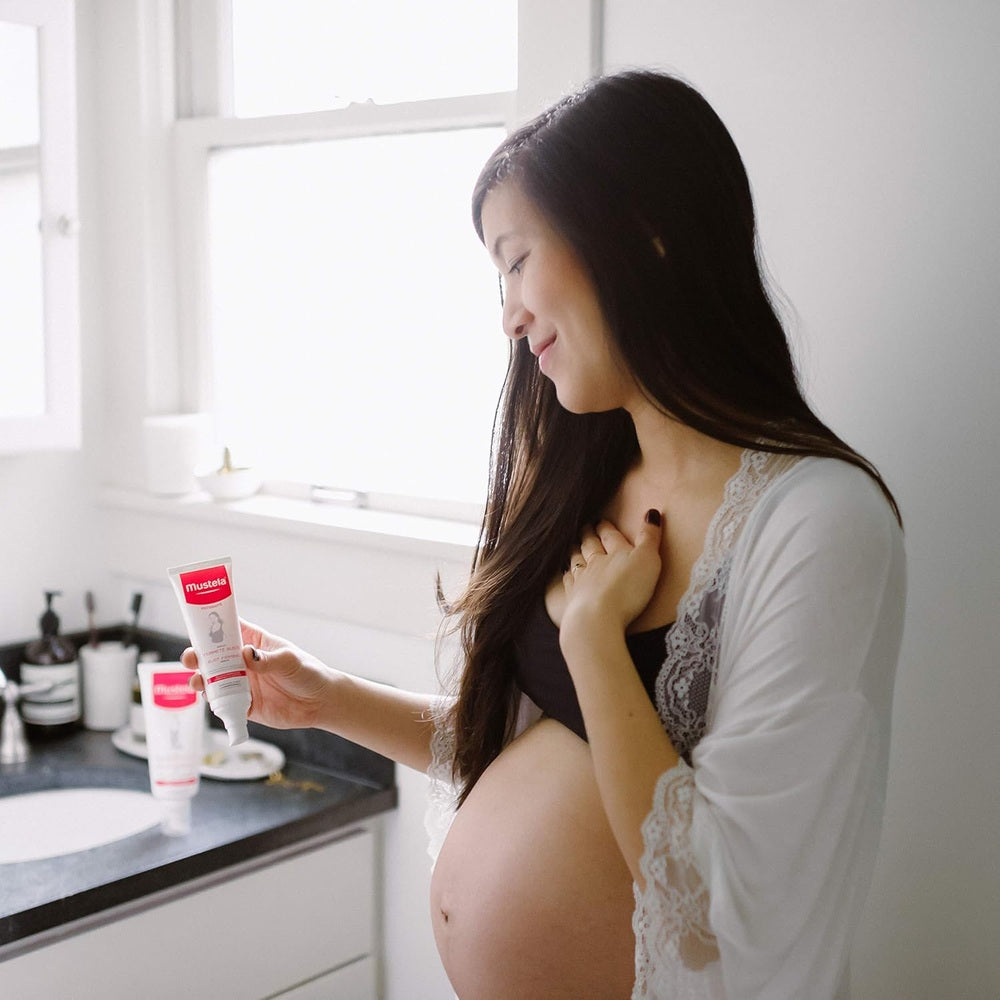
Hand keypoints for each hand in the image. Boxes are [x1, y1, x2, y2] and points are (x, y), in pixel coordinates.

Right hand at [181, 619, 332, 730]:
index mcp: (254, 641)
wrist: (319, 703)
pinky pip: (221, 702)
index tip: (196, 624)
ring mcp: (241, 682)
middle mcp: (243, 661)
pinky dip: (213, 701)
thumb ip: (268, 659)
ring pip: (212, 679)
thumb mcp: (289, 661)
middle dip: (198, 655)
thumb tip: (247, 654)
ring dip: (201, 679)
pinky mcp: (242, 703)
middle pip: (213, 655)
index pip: (229, 628)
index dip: (212, 624)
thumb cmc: (308, 672)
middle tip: (191, 658)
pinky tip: (210, 701)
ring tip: (198, 681)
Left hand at [560, 509, 663, 644]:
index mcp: (616, 554)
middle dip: (589, 536)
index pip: (610, 537)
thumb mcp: (648, 560)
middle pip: (590, 546)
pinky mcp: (573, 600)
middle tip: (585, 527)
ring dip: (575, 552)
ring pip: (576, 562)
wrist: (597, 619)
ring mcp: (581, 581)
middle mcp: (595, 564)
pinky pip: (567, 583)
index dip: (607, 527)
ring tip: (573, 546)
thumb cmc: (627, 590)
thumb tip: (652, 512)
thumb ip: (650, 537)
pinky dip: (566, 576)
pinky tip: (564, 575)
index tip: (601, 520)